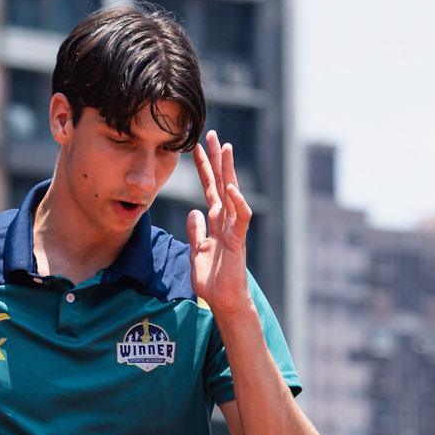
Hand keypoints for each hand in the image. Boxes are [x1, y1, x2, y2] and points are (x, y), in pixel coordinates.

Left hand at [188, 131, 252, 320]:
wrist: (223, 301)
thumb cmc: (212, 280)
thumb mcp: (197, 252)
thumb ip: (196, 232)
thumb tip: (193, 212)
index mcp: (216, 222)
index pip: (209, 188)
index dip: (203, 168)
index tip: (195, 147)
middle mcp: (226, 221)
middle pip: (221, 183)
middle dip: (217, 159)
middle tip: (212, 134)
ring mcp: (234, 229)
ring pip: (232, 194)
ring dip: (229, 171)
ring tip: (226, 148)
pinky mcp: (238, 242)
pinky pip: (241, 219)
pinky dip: (237, 203)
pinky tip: (231, 188)